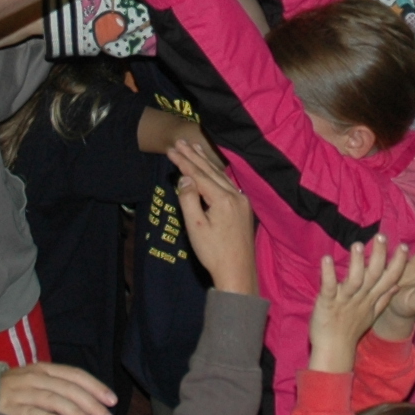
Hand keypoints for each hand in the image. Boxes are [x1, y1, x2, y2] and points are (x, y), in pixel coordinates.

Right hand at [0, 366, 119, 414]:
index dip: (96, 387)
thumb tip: (91, 403)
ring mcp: (22, 392)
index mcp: (45, 369)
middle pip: (69, 389)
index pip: (75, 375)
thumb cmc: (16, 389)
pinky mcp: (9, 409)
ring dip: (76, 413)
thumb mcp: (38, 381)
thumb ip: (60, 388)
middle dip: (92, 405)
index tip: (112, 401)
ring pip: (54, 401)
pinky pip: (31, 413)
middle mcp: (35, 377)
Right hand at [169, 134, 258, 294]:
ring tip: (194, 148)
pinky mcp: (244, 208)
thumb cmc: (214, 252)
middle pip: (211, 171)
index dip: (183, 162)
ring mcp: (242, 201)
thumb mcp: (196, 227)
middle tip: (180, 142)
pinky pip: (227, 184)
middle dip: (194, 156)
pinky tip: (212, 169)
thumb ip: (189, 199)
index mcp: (223, 199)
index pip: (199, 175)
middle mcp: (235, 195)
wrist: (237, 272)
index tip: (171, 150)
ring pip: (221, 176)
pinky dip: (216, 173)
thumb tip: (185, 178)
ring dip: (206, 162)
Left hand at [308, 242, 407, 374]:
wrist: (333, 350)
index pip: (389, 278)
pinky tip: (326, 259)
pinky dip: (328, 274)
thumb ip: (384, 298)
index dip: (397, 263)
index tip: (403, 246)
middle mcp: (361, 298)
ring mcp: (344, 300)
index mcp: (372, 299)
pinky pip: (328, 287)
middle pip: (373, 275)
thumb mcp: (372, 314)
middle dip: (379, 256)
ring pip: (354, 280)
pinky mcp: (327, 303)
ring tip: (357, 245)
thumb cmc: (351, 330)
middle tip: (381, 236)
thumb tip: (397, 285)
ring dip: (357, 262)